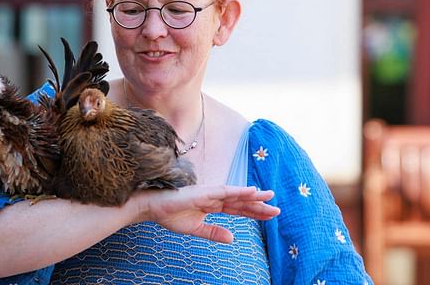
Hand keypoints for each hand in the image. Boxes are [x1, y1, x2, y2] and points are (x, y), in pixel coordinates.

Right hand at [130, 185, 279, 243]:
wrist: (152, 207)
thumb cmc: (170, 215)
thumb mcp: (196, 229)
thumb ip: (214, 233)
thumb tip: (232, 238)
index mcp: (213, 205)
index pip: (238, 209)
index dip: (254, 212)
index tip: (270, 215)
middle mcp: (214, 197)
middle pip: (241, 202)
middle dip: (259, 206)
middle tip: (277, 210)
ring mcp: (210, 193)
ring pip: (237, 195)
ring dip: (254, 196)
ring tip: (270, 197)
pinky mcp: (204, 192)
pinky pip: (225, 191)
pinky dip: (239, 191)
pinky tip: (252, 191)